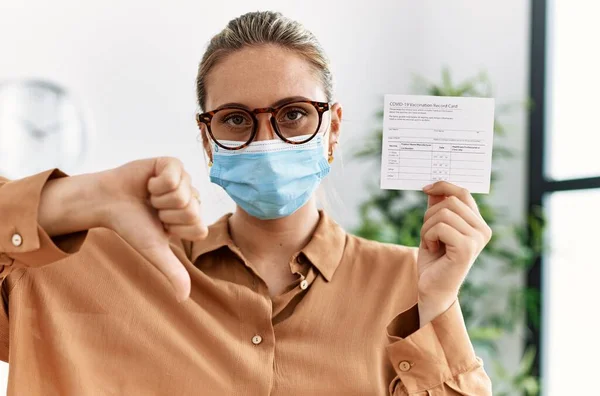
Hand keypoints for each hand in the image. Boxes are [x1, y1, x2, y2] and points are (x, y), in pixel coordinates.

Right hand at [102, 157, 207, 301]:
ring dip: (159, 198)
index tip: (160, 226)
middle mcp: (191, 197)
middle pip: (192, 211)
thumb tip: (184, 298)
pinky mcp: (171, 163)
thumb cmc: (131, 225)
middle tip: (153, 209)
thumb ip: (172, 271)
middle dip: (166, 214)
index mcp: (191, 218)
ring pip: (183, 193)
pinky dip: (156, 183)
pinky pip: (174, 175)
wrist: (106, 202)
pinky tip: (148, 183)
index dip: (176, 229)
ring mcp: (183, 179)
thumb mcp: (154, 250)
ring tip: (149, 196)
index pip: (199, 228)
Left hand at [417, 181, 491, 325]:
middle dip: (430, 215)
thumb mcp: (434, 227)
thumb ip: (437, 207)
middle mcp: (483, 230)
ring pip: (443, 213)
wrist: (432, 288)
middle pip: (450, 201)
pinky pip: (440, 227)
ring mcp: (477, 239)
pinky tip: (433, 249)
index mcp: (478, 223)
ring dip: (427, 228)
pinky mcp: (467, 248)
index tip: (426, 188)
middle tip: (428, 233)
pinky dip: (428, 236)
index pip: (463, 193)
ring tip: (431, 243)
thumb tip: (434, 185)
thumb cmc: (434, 258)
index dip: (444, 186)